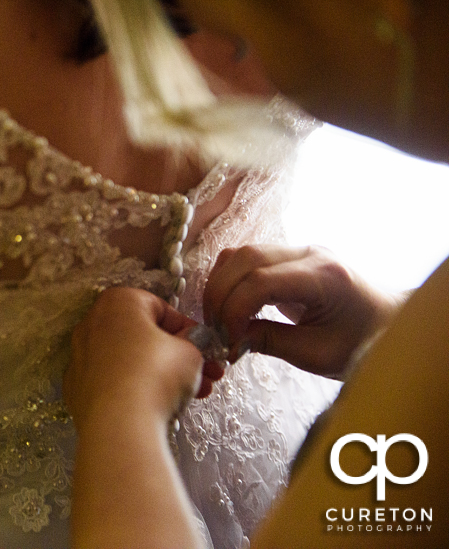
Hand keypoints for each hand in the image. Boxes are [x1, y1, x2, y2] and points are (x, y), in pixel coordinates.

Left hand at [64, 288, 222, 430]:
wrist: (118, 425)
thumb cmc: (154, 376)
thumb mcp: (190, 353)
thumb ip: (193, 342)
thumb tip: (191, 342)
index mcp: (118, 302)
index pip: (161, 309)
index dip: (188, 330)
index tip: (204, 347)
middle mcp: (91, 324)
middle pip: (144, 337)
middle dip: (179, 356)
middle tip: (204, 373)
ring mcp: (80, 357)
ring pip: (129, 361)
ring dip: (162, 375)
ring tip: (193, 394)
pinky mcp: (77, 389)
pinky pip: (111, 383)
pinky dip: (132, 390)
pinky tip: (157, 406)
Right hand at [204, 245, 402, 377]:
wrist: (389, 325)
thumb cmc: (361, 343)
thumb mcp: (316, 354)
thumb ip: (269, 341)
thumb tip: (229, 340)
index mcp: (324, 276)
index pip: (260, 281)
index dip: (234, 310)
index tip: (228, 340)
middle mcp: (310, 253)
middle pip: (245, 258)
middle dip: (219, 294)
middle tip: (215, 330)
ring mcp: (299, 250)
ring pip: (241, 254)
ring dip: (220, 285)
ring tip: (219, 320)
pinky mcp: (289, 256)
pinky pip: (246, 258)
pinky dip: (229, 280)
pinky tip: (231, 307)